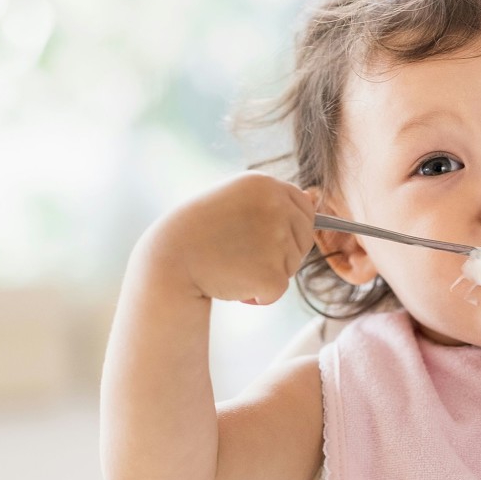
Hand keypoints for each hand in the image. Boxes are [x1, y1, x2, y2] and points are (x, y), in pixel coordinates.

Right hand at [146, 171, 317, 304]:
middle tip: (241, 254)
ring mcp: (276, 239)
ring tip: (231, 264)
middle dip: (281, 252)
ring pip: (291, 266)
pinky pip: (278, 291)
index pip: (305, 208)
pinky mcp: (272, 273)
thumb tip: (313, 198)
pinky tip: (232, 283)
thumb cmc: (198, 231)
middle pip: (304, 238)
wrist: (168, 260)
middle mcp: (276, 206)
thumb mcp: (235, 200)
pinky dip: (258, 296)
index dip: (285, 229)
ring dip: (266, 273)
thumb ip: (271, 199)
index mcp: (266, 184)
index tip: (257, 236)